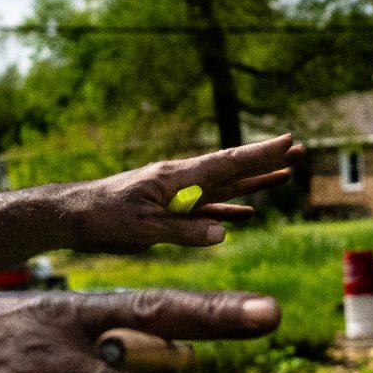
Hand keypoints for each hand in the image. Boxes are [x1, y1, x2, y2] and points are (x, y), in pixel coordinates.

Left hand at [57, 134, 304, 253]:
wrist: (71, 217)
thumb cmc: (103, 218)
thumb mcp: (143, 229)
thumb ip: (183, 231)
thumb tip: (223, 233)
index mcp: (177, 178)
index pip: (227, 163)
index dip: (260, 154)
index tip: (288, 140)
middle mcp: (181, 181)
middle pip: (232, 171)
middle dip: (267, 163)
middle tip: (300, 152)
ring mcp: (176, 195)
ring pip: (224, 189)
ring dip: (254, 184)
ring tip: (285, 177)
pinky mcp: (168, 211)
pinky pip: (206, 210)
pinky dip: (228, 211)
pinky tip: (246, 215)